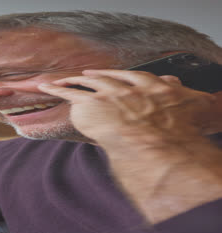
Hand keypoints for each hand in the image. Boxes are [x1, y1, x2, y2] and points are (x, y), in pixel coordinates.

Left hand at [38, 69, 215, 146]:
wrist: (153, 142)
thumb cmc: (174, 131)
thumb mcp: (198, 110)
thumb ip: (202, 102)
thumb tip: (213, 100)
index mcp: (153, 88)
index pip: (139, 78)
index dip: (127, 78)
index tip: (122, 77)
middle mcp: (129, 87)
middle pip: (110, 77)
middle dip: (100, 75)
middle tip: (90, 73)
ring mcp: (108, 94)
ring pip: (88, 83)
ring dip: (76, 80)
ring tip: (68, 78)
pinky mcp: (88, 104)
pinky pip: (68, 94)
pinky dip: (56, 89)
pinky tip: (45, 86)